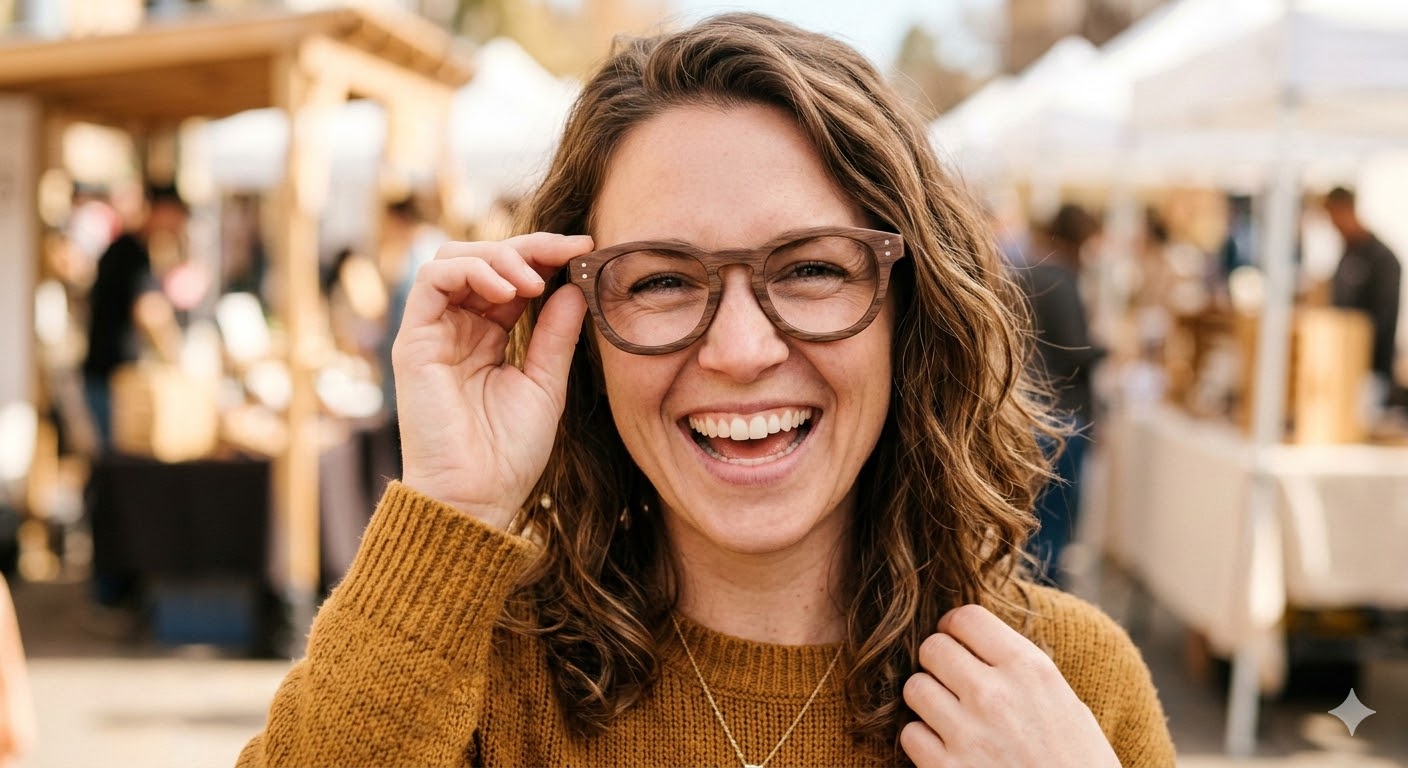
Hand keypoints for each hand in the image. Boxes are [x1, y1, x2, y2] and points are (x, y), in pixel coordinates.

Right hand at [392, 232, 593, 527]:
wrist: (477, 497)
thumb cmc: (509, 453)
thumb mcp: (545, 382)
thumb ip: (556, 334)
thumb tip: (575, 286)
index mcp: (488, 336)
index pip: (512, 277)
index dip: (545, 256)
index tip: (586, 248)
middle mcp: (457, 328)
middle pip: (483, 258)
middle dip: (528, 247)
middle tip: (567, 250)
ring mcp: (433, 332)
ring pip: (454, 257)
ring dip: (499, 256)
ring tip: (534, 280)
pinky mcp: (413, 340)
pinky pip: (431, 279)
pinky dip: (471, 270)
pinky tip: (508, 291)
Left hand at [900, 604, 1119, 766]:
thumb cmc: (1079, 764)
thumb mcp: (1065, 703)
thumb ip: (1019, 670)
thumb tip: (977, 642)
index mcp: (1030, 670)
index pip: (967, 618)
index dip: (955, 627)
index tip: (958, 641)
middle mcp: (995, 695)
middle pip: (932, 647)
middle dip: (938, 661)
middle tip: (951, 680)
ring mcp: (968, 734)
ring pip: (915, 688)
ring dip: (927, 699)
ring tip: (949, 714)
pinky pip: (910, 734)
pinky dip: (923, 740)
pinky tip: (947, 747)